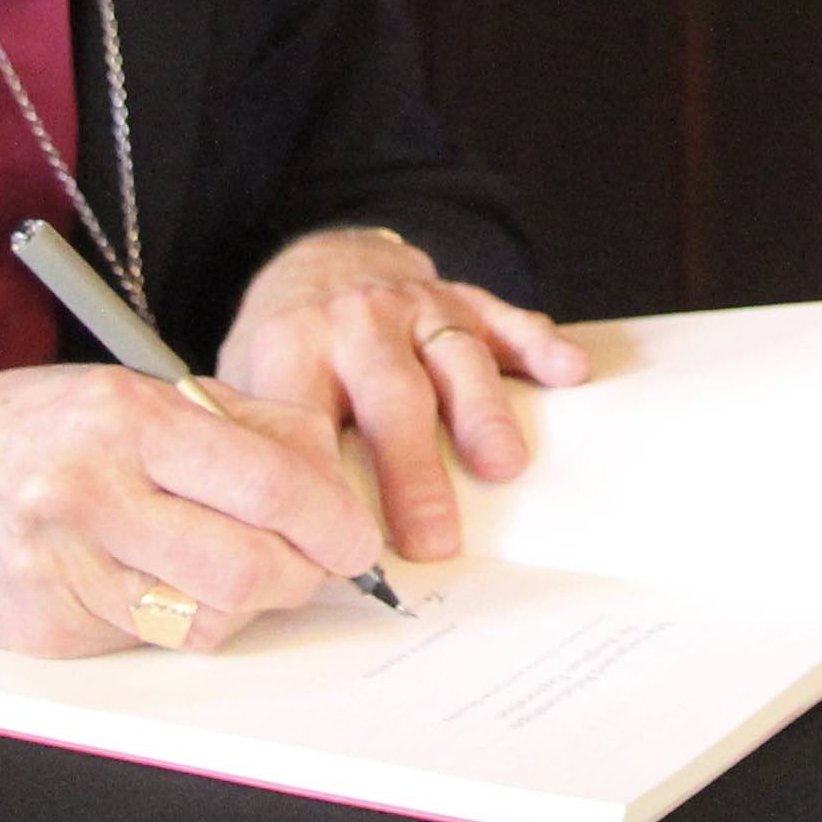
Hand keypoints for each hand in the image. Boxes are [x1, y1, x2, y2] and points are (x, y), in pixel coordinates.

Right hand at [0, 365, 377, 653]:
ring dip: (250, 604)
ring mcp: (71, 569)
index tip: (355, 535)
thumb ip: (232, 421)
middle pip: (248, 566)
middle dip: (302, 574)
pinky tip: (181, 586)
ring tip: (251, 572)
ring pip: (208, 618)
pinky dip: (188, 619)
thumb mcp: (129, 389)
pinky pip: (155, 640)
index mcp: (129, 418)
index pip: (266, 482)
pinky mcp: (53, 631)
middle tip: (317, 564)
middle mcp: (99, 493)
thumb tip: (323, 466)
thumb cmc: (32, 427)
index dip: (330, 519)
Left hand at [216, 226, 590, 561]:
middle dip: (413, 471)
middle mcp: (355, 321)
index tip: (340, 552)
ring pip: (453, 355)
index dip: (321, 486)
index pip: (303, 423)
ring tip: (505, 467)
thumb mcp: (252, 389)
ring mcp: (413, 305)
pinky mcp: (460, 298)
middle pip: (390, 396)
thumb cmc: (289, 355)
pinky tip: (569, 370)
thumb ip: (274, 452)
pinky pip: (503, 317)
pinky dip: (537, 344)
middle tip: (433, 540)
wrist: (318, 267)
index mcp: (292, 349)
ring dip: (481, 412)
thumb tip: (288, 554)